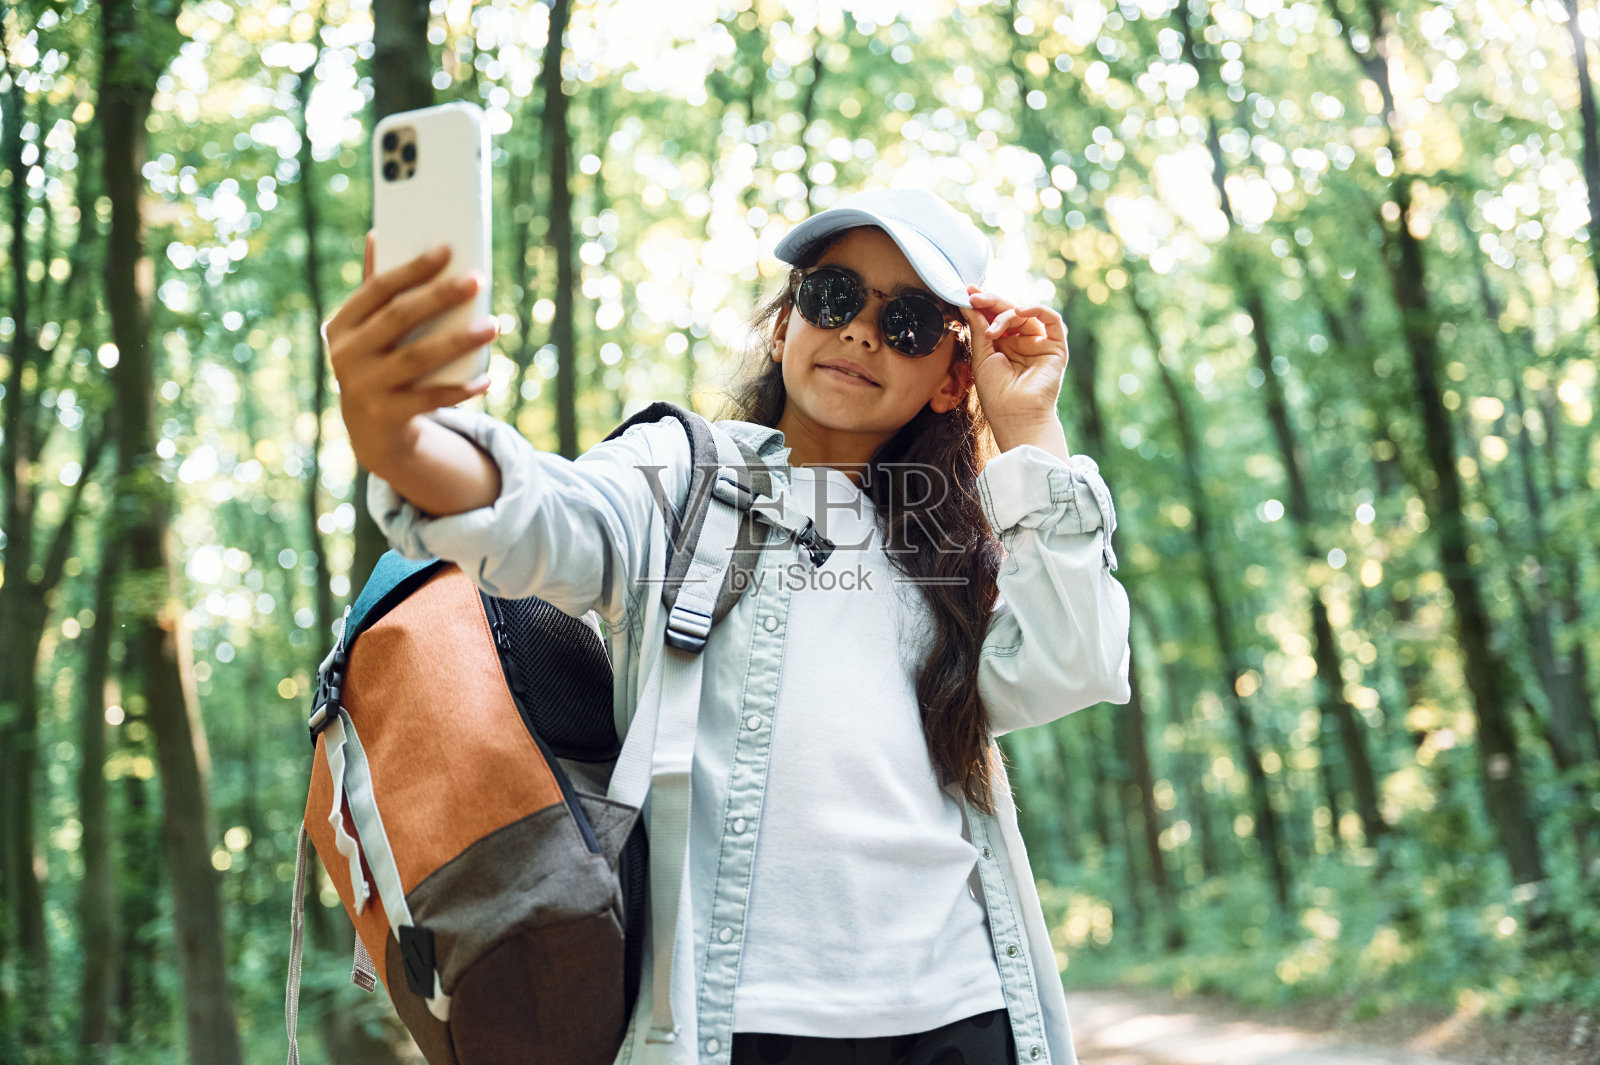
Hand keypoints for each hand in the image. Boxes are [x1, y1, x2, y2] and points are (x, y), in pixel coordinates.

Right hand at [322, 232, 498, 477]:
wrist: (371, 428)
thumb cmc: (378, 362)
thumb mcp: (368, 330)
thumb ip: (376, 289)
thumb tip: (379, 233)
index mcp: (342, 325)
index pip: (378, 289)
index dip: (412, 269)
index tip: (447, 250)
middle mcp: (346, 355)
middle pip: (399, 318)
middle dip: (440, 297)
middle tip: (477, 280)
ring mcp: (364, 388)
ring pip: (418, 358)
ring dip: (459, 341)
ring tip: (494, 325)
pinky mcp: (386, 416)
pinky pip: (430, 399)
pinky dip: (460, 389)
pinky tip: (487, 378)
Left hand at [961, 286, 1069, 455]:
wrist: (1016, 417)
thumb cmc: (997, 395)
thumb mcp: (982, 357)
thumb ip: (979, 330)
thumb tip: (969, 304)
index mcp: (1003, 346)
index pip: (994, 317)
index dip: (982, 304)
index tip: (967, 293)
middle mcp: (1022, 342)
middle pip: (1009, 312)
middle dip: (991, 302)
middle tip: (974, 296)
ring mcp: (1039, 343)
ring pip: (1026, 314)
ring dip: (1007, 314)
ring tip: (992, 329)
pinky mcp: (1056, 347)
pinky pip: (1052, 320)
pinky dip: (1037, 309)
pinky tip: (1020, 311)